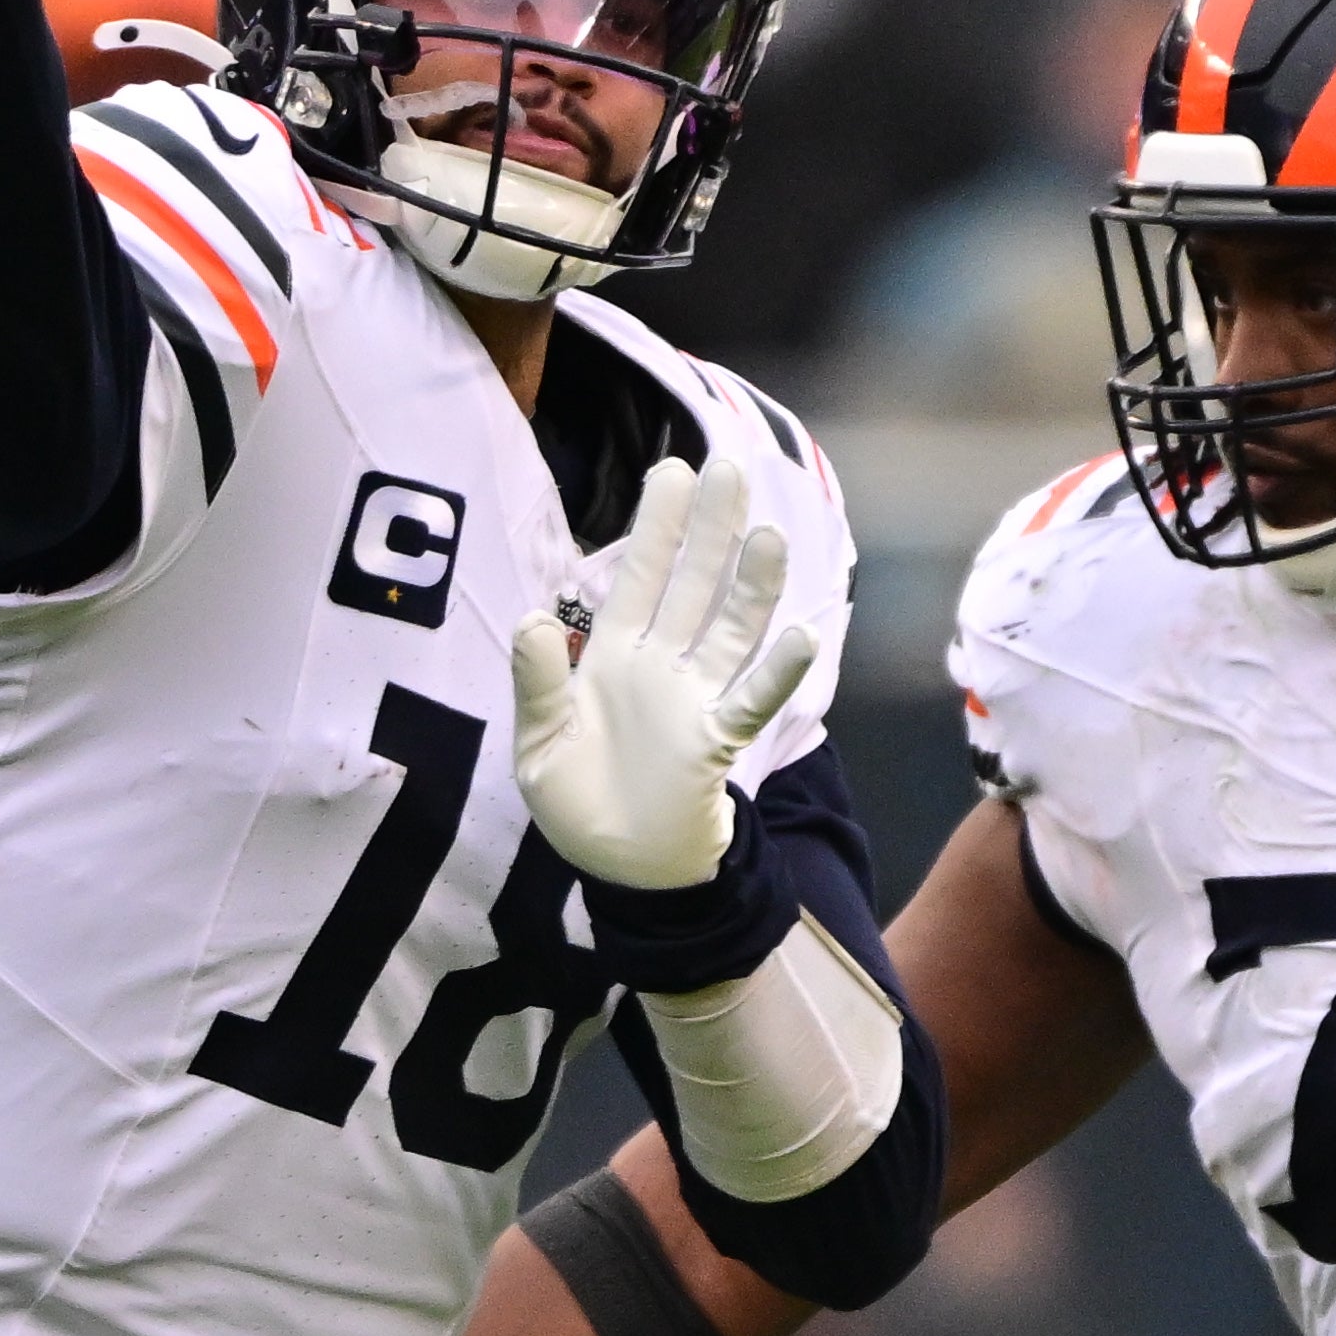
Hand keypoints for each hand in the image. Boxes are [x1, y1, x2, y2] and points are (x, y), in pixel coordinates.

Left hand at [511, 458, 822, 894]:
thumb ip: (536, 683)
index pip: (638, 577)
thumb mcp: (537, 743)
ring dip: (751, 586)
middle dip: (710, 530)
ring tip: (771, 535)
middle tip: (731, 469)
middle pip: (692, 585)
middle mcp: (662, 664)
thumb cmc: (577, 798)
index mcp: (613, 655)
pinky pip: (750, 700)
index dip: (656, 527)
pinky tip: (803, 635)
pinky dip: (776, 672)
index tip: (673, 470)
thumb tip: (532, 619)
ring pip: (729, 630)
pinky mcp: (716, 742)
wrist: (620, 867)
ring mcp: (695, 699)